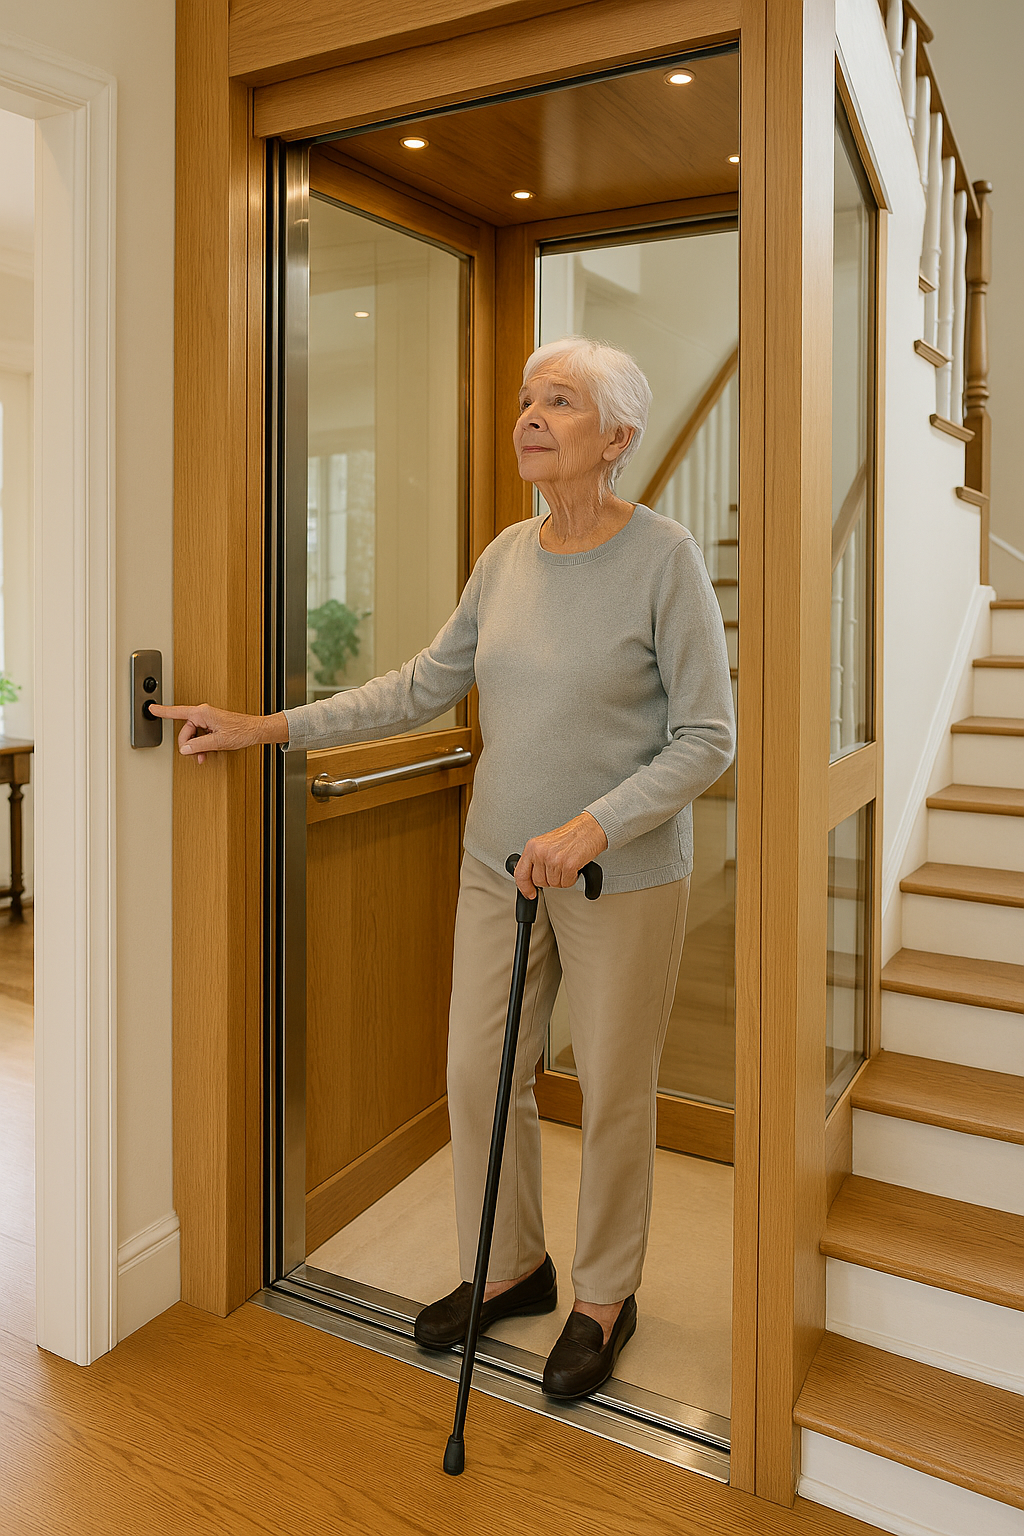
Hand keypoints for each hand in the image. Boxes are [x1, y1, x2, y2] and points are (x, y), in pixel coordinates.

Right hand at [148, 702, 286, 763]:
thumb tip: (185, 749)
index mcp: (202, 713)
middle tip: (195, 755)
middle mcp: (204, 714)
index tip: (151, 708)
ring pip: (194, 735)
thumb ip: (199, 745)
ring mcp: (209, 719)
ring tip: (204, 756)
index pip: (177, 712)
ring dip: (196, 747)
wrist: (256, 731)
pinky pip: (201, 735)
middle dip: (189, 745)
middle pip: (186, 731)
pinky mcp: (213, 725)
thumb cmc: (242, 731)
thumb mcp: (218, 741)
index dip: (163, 712)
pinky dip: (202, 745)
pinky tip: (208, 752)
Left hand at [514, 813, 607, 898]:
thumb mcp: (545, 844)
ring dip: (562, 879)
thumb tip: (530, 880)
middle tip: (558, 869)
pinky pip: (566, 883)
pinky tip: (574, 867)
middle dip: (549, 879)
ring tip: (566, 865)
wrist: (590, 829)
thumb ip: (535, 860)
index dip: (524, 887)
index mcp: (533, 847)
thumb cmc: (570, 836)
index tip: (530, 893)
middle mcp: (541, 852)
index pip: (520, 874)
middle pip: (539, 882)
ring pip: (553, 884)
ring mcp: (554, 859)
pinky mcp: (568, 865)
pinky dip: (572, 879)